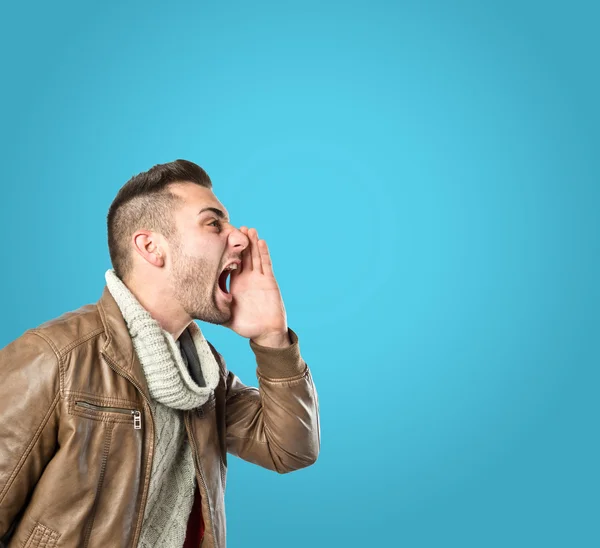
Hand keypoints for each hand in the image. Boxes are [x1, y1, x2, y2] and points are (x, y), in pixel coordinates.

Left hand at [223, 227, 289, 346]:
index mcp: (235, 284)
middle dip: (240, 242)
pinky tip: (260, 242)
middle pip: (243, 256)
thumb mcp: (225, 316)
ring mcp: (258, 278)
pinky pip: (266, 264)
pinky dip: (263, 253)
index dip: (225, 253)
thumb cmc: (246, 325)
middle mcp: (246, 278)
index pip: (229, 264)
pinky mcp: (268, 281)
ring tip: (248, 229)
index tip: (219, 240)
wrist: (265, 332)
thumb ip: (212, 311)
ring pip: (254, 256)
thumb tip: (193, 309)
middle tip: (234, 227)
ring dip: (252, 242)